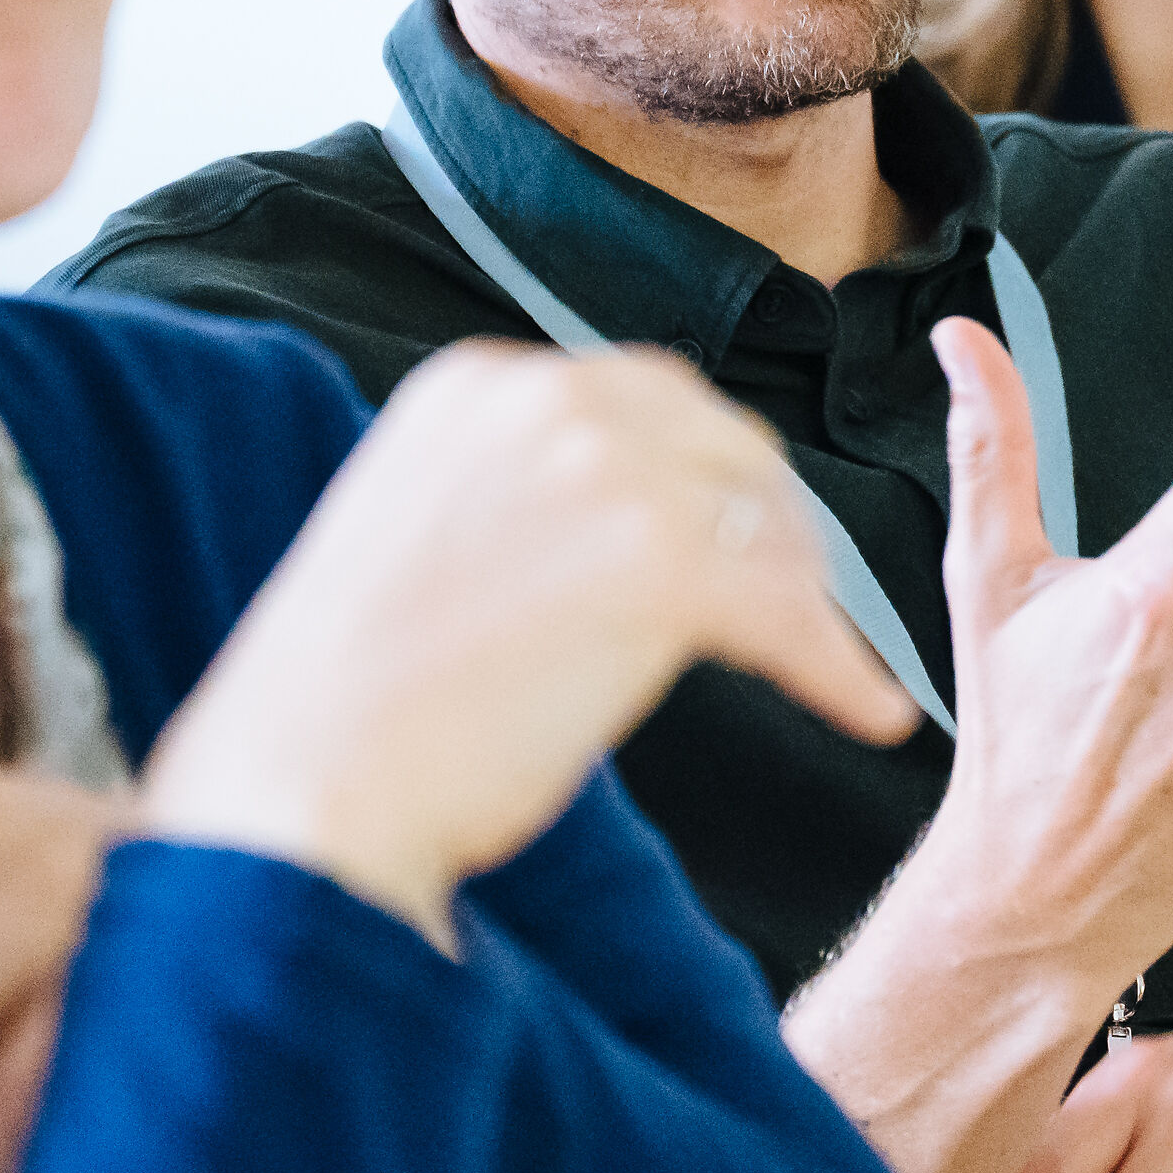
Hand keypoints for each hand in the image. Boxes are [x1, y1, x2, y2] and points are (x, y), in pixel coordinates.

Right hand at [142, 342, 915, 941]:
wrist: (305, 788)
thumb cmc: (342, 706)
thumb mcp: (412, 534)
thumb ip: (507, 495)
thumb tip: (606, 532)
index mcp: (477, 384)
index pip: (641, 402)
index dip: (703, 475)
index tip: (735, 532)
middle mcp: (547, 400)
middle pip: (722, 442)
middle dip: (770, 521)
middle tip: (797, 598)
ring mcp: (610, 475)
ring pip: (766, 525)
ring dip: (807, 597)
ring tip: (828, 663)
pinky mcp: (664, 565)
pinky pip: (790, 616)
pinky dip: (837, 671)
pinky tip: (868, 713)